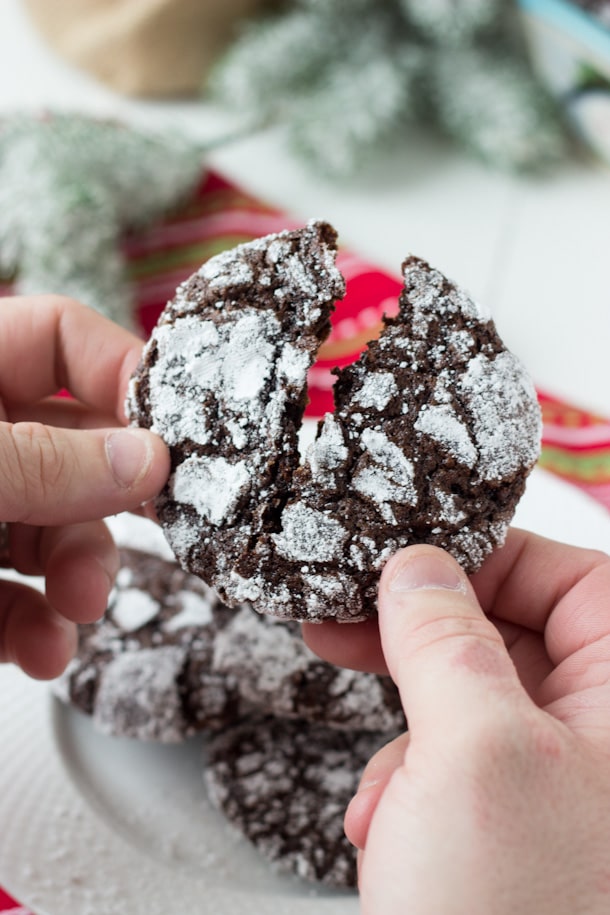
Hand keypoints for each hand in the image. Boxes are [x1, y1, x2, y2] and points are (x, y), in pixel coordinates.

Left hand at [0, 295, 169, 679]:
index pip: (59, 338)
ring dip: (78, 574)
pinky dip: (34, 628)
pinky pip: (11, 596)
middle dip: (110, 502)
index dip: (124, 372)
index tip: (178, 431)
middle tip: (154, 529)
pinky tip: (43, 651)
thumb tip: (150, 459)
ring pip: (51, 530)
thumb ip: (44, 464)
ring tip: (78, 607)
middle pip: (74, 449)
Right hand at [303, 530, 609, 913]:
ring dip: (407, 734)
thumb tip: (417, 564)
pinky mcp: (522, 825)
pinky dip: (413, 785)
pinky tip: (386, 834)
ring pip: (472, 699)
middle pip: (510, 633)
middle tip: (338, 627)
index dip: (481, 561)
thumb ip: (444, 639)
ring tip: (383, 801)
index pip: (568, 579)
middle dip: (419, 646)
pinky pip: (460, 762)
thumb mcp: (470, 751)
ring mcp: (568, 784)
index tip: (397, 563)